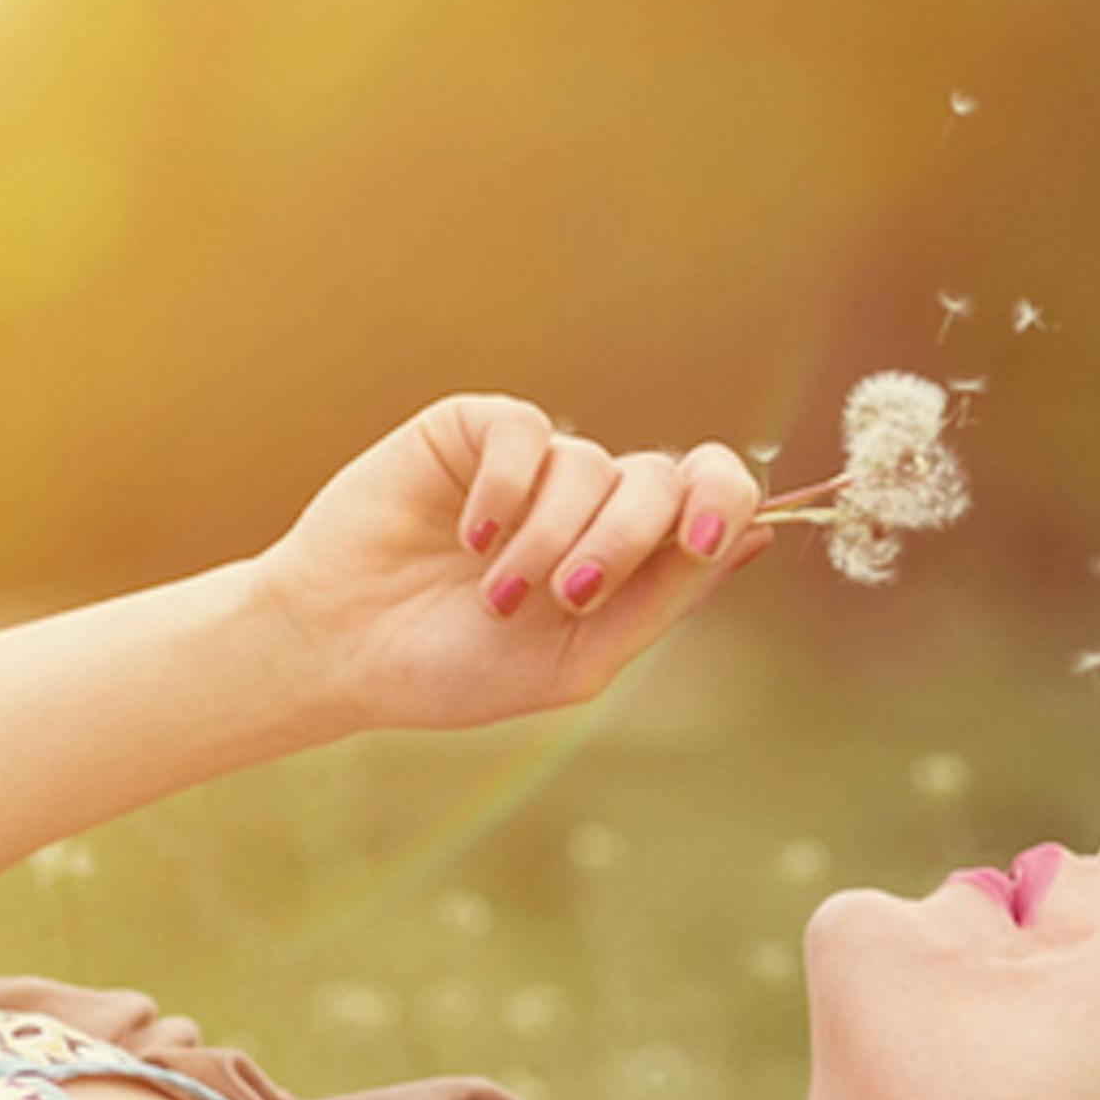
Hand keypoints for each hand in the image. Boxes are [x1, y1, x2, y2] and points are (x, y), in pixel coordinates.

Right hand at [251, 393, 778, 734]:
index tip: (698, 544)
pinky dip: (506, 490)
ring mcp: (534, 464)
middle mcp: (590, 502)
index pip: (710, 499)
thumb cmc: (453, 668)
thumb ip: (663, 600)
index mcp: (628, 558)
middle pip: (661, 478)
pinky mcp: (475, 431)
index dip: (722, 504)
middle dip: (625, 540)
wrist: (343, 650)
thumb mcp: (576, 662)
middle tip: (570, 595)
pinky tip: (466, 535)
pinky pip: (527, 434)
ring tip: (495, 592)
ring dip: (550, 538)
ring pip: (591, 465)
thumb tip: (757, 535)